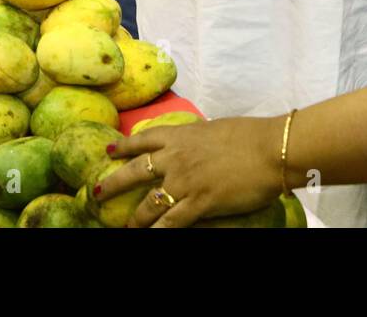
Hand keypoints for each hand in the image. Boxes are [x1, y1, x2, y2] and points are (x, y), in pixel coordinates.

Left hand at [94, 117, 284, 227]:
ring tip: (126, 227)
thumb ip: (197, 137)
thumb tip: (193, 141)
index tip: (109, 150)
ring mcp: (184, 182)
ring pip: (149, 204)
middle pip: (135, 172)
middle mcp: (175, 158)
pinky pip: (171, 223)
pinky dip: (158, 232)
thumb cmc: (249, 136)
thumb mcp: (214, 129)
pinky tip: (149, 236)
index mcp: (180, 136)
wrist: (270, 149)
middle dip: (113, 184)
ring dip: (135, 219)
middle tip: (96, 193)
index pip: (143, 139)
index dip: (123, 146)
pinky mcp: (199, 203)